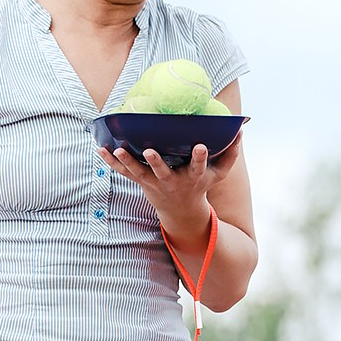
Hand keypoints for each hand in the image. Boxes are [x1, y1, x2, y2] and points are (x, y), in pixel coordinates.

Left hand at [103, 134, 238, 252]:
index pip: (199, 166)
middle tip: (149, 150)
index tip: (201, 146)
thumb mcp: (219, 174)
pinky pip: (124, 172)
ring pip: (138, 172)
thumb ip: (231, 153)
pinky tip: (100, 149)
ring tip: (117, 149)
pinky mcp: (141, 182)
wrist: (181, 211)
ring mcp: (154, 183)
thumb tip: (240, 130)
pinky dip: (111, 162)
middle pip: (163, 171)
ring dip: (127, 162)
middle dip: (156, 161)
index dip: (201, 157)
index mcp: (193, 177)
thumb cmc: (201, 185)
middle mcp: (173, 181)